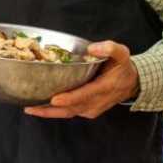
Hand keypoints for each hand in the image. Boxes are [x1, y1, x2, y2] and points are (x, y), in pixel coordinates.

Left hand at [24, 41, 138, 119]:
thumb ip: (109, 48)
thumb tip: (92, 48)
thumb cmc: (122, 67)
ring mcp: (91, 108)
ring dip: (49, 113)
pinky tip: (40, 106)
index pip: (85, 95)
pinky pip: (69, 113)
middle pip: (71, 109)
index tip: (54, 99)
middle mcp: (97, 101)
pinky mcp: (86, 110)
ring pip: (68, 113)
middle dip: (50, 110)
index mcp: (105, 87)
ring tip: (30, 108)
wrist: (131, 83)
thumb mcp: (121, 53)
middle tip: (31, 107)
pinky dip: (54, 111)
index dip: (69, 98)